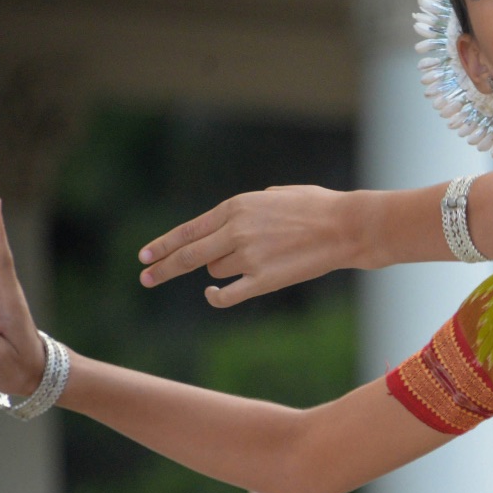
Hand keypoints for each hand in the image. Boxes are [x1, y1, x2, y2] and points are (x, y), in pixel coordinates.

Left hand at [137, 185, 360, 306]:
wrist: (348, 227)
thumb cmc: (319, 207)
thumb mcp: (276, 194)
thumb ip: (247, 208)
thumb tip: (230, 223)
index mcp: (236, 207)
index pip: (187, 230)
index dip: (163, 245)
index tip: (145, 256)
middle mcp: (235, 230)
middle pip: (186, 255)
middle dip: (161, 267)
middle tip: (145, 278)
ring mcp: (248, 256)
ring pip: (215, 271)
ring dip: (223, 270)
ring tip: (256, 260)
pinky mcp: (264, 279)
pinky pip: (228, 294)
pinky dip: (216, 297)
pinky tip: (211, 296)